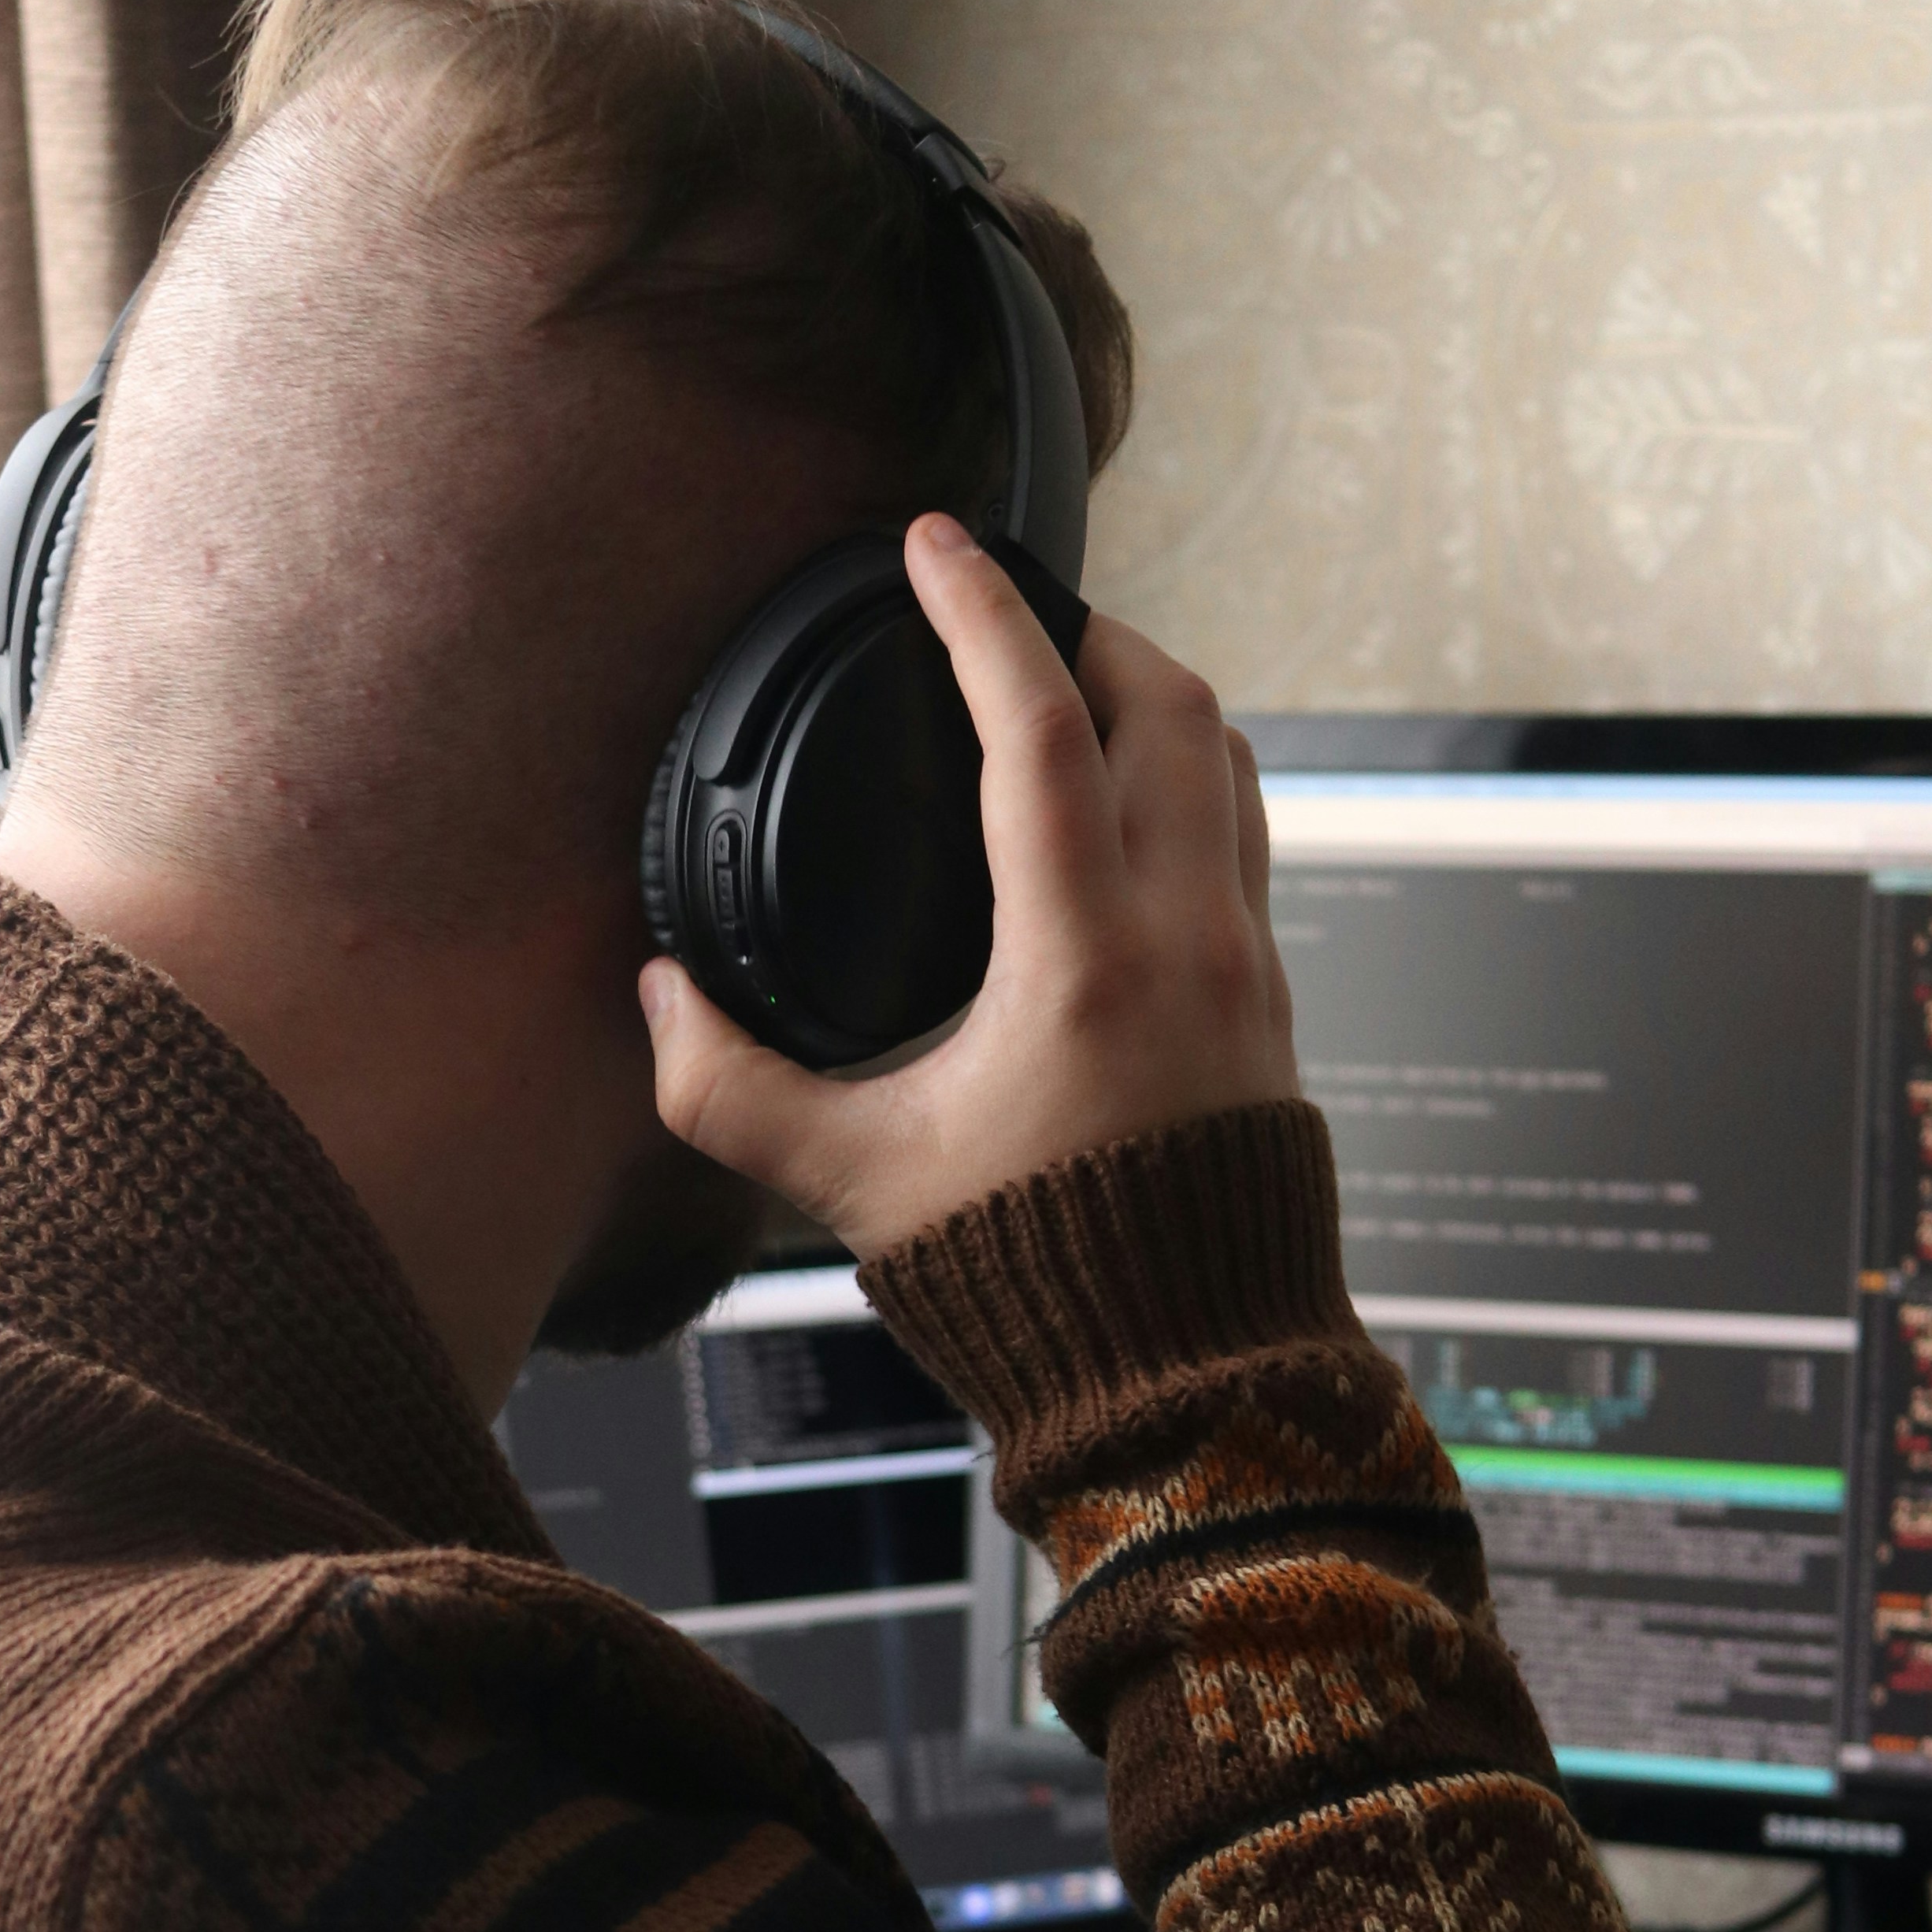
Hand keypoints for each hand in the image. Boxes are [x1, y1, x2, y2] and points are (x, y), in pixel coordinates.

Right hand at [639, 515, 1297, 1257]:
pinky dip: (1186, 785)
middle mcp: (1190, 939)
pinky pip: (1242, 843)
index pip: (1042, 725)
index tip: (933, 545)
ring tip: (1074, 686)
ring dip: (1154, 698)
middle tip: (1011, 611)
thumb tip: (660, 999)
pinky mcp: (1271, 1006)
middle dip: (1090, 630)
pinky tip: (1123, 813)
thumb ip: (731, 1087)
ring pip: (1229, 765)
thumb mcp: (853, 1185)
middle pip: (1171, 705)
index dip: (982, 614)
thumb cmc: (1039, 1289)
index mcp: (1086, 960)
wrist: (1194, 1386)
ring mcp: (1248, 968)